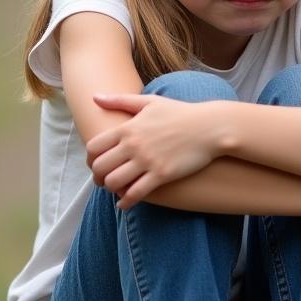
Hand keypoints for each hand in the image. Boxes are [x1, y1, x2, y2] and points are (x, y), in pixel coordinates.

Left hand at [87, 94, 221, 208]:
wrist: (210, 127)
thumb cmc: (181, 113)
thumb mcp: (149, 102)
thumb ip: (120, 100)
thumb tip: (94, 97)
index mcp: (128, 127)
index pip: (94, 147)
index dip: (90, 159)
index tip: (95, 164)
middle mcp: (134, 145)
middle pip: (100, 167)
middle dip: (97, 177)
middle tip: (103, 181)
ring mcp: (147, 160)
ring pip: (113, 182)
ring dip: (111, 189)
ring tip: (117, 190)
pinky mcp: (161, 174)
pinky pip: (135, 193)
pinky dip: (126, 201)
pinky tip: (126, 203)